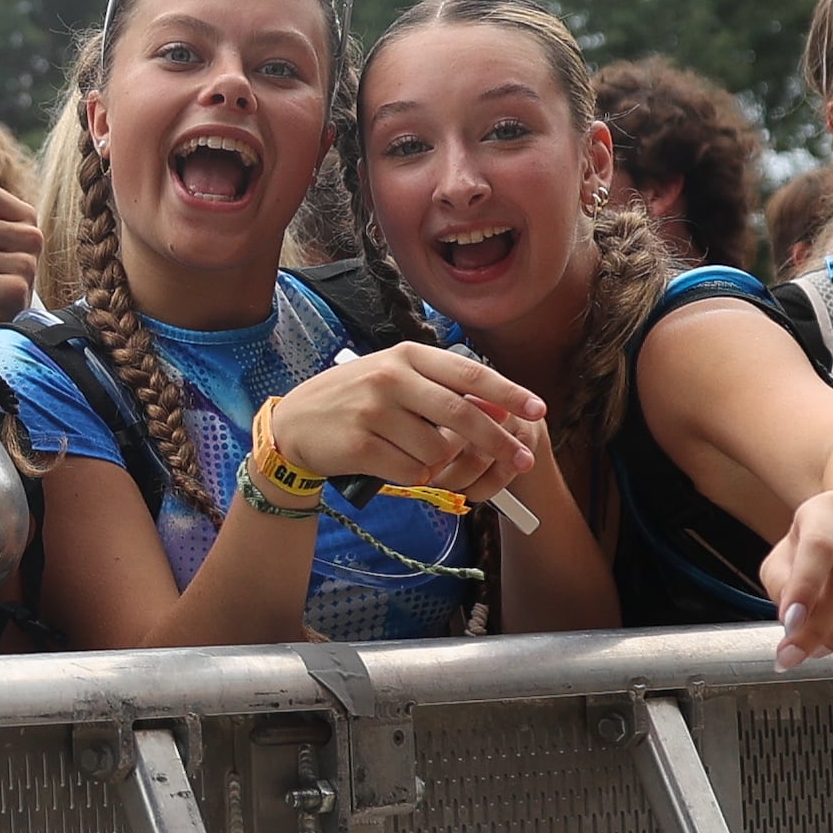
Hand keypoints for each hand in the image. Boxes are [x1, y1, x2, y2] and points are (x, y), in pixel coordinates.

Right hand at [271, 343, 547, 501]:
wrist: (294, 424)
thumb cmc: (354, 400)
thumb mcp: (394, 378)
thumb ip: (438, 387)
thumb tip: (498, 409)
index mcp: (407, 356)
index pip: (470, 375)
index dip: (509, 393)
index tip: (538, 410)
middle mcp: (391, 378)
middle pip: (463, 414)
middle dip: (499, 441)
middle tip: (522, 460)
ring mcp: (373, 411)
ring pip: (439, 450)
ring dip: (440, 463)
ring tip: (415, 455)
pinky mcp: (360, 444)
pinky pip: (412, 472)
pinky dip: (413, 477)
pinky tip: (392, 465)